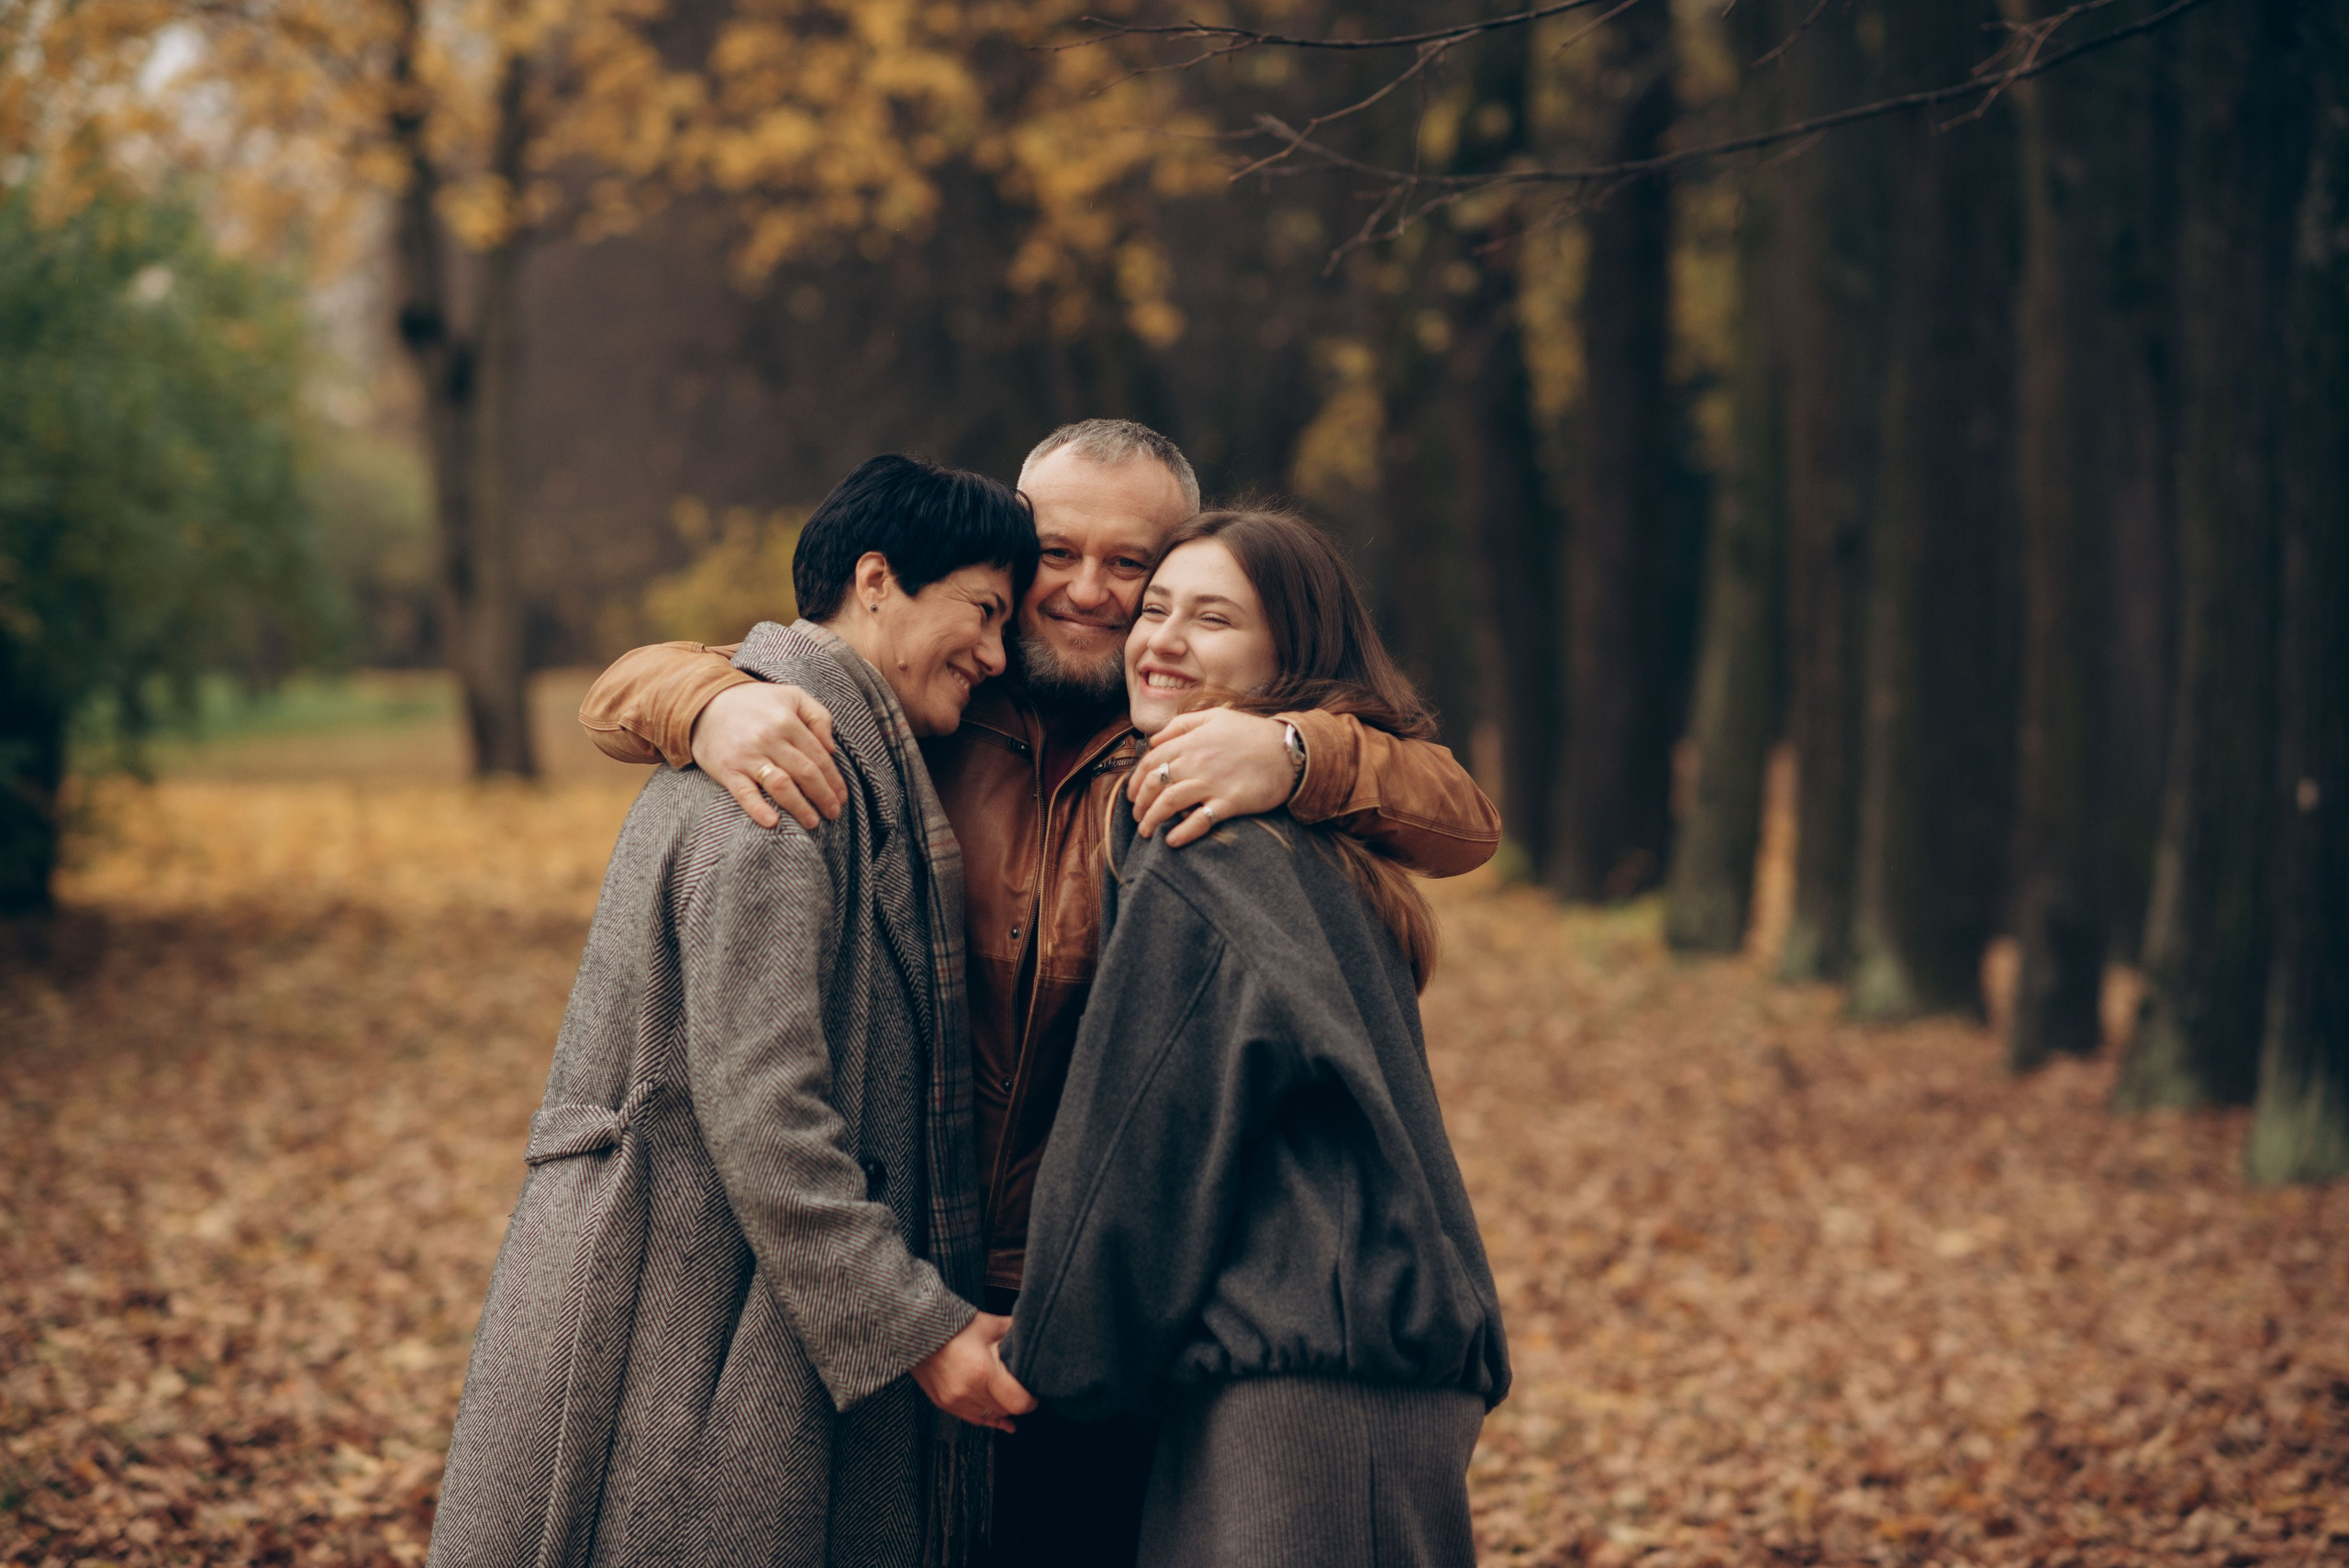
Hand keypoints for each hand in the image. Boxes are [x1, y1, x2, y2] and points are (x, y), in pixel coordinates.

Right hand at [692, 682, 845, 830]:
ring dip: (800, 807)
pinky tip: (773, 822)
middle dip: (823, 796)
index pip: (819, 757)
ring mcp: (747, 755)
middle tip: (833, 813)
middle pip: (805, 773)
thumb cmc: (754, 702)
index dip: (834, 780)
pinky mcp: (727, 769)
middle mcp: (769, 738)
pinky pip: (744, 793)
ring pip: (781, 785)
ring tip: (813, 822)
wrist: (703, 703)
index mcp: (787, 721)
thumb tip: (832, 748)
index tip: (842, 797)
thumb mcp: (792, 696)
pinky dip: (758, 809)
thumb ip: (818, 716)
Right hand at [910, 1312, 1037, 1432]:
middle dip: (1017, 1402)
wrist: (918, 1331)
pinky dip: (987, 1417)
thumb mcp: (991, 1325)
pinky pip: (973, 1419)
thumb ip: (1016, 1333)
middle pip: (1005, 1410)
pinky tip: (1000, 1419)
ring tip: (1010, 1400)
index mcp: (984, 1372)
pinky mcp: (945, 1403)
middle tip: (1023, 1390)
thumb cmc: (956, 1326)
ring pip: (990, 1417)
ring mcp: (955, 1401)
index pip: (1018, 1402)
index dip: (1031, 1401)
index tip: (1035, 1393)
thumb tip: (1036, 1335)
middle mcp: (969, 1391)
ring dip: (1001, 1410)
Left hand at [1128, 708, 1298, 846]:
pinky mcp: (1229, 803)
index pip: (1151, 761)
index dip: (1135, 780)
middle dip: (1140, 803)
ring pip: (1170, 802)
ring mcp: (1213, 783)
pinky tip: (1171, 841)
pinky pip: (1200, 821)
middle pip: (1156, 784)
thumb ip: (1182, 724)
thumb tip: (1154, 740)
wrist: (1290, 751)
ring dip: (1153, 819)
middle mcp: (1197, 762)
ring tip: (1146, 832)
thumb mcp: (1216, 716)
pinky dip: (1182, 833)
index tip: (1131, 795)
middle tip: (1137, 816)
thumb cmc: (1252, 733)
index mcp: (1191, 741)